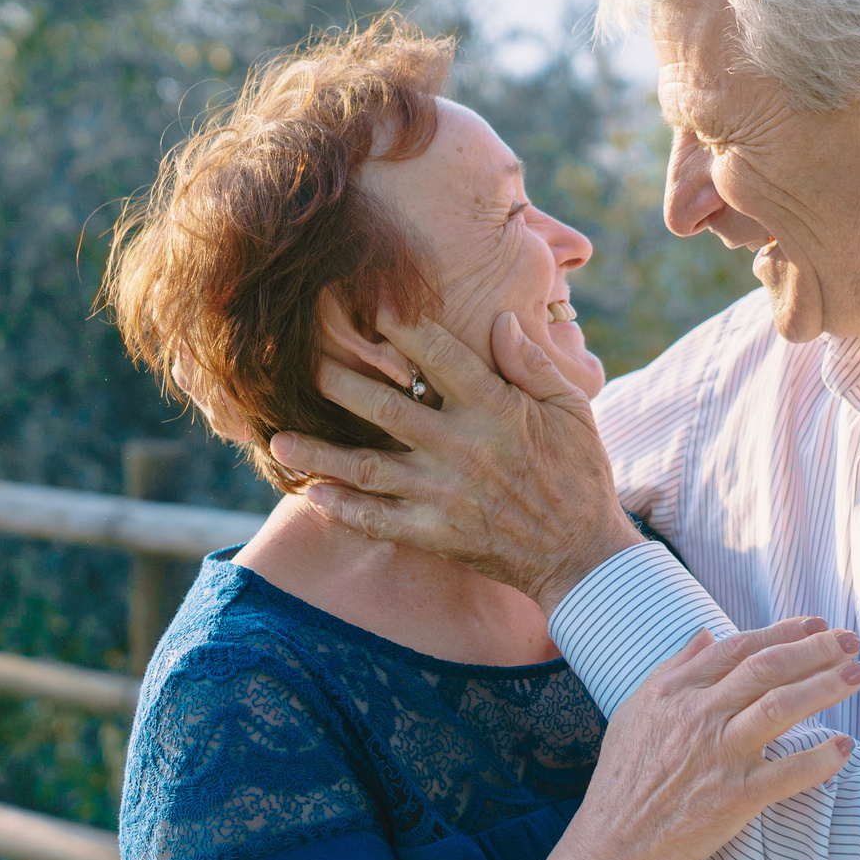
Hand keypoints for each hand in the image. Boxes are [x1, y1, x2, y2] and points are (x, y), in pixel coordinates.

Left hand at [270, 312, 640, 610]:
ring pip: (368, 469)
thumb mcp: (571, 410)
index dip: (402, 328)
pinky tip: (310, 494)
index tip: (367, 304)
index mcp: (496, 411)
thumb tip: (498, 320)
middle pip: (386, 409)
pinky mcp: (435, 535)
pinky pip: (378, 521)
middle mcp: (463, 449)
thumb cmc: (579, 474)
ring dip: (320, 453)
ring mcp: (444, 496)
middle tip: (300, 364)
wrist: (581, 555)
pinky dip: (342, 510)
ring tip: (278, 439)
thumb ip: (532, 364)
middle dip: (340, 384)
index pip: (441, 359)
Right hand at [517, 617, 859, 859]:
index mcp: (676, 692)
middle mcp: (699, 717)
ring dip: (825, 687)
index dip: (781, 632)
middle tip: (850, 640)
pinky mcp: (736, 796)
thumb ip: (675, 669)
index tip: (815, 623)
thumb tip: (706, 634)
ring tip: (858, 675)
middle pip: (767, 669)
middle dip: (814, 649)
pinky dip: (819, 759)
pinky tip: (844, 746)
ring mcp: (720, 755)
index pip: (738, 649)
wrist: (618, 841)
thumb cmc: (627, 777)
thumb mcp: (638, 710)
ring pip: (780, 708)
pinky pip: (786, 774)